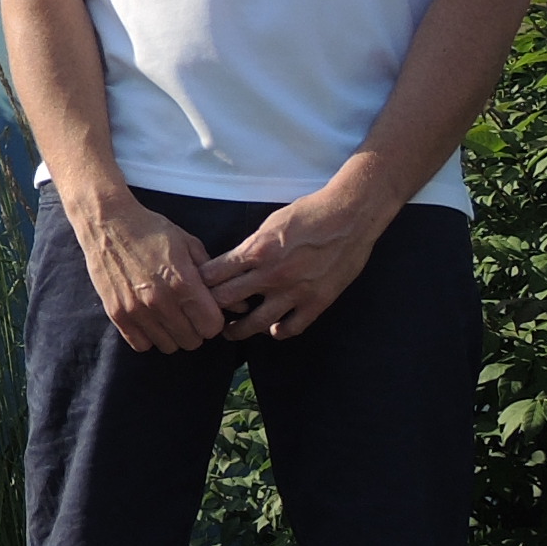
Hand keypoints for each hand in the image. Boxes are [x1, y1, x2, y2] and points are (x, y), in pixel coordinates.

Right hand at [66, 184, 231, 352]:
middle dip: (195, 329)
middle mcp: (161, 301)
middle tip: (187, 313)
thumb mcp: (189, 244)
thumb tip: (240, 304)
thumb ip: (214, 276)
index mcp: (183, 283)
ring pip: (168, 346)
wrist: (108, 223)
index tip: (206, 310)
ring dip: (172, 334)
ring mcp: (137, 310)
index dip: (213, 320)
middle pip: (192, 341)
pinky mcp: (117, 314)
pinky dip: (148, 337)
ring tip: (168, 315)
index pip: (211, 327)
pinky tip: (150, 319)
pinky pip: (141, 344)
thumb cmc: (151, 231)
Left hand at [199, 175, 389, 340]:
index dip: (200, 284)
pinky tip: (272, 328)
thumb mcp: (270, 223)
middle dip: (211, 308)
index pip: (214, 275)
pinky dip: (277, 331)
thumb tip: (232, 264)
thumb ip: (251, 247)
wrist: (350, 218)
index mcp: (257, 250)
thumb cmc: (309, 213)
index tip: (195, 289)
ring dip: (238, 330)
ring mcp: (294, 292)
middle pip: (226, 301)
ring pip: (255, 323)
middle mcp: (271, 274)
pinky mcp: (316, 303)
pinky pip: (290, 328)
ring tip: (230, 332)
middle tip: (205, 314)